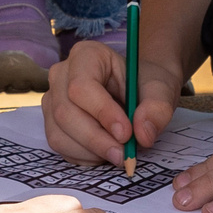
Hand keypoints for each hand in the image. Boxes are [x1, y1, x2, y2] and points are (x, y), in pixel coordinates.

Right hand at [43, 41, 179, 165]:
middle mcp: (61, 75)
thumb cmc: (145, 85)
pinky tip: (105, 152)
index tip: (126, 134)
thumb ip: (157, 109)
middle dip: (96, 140)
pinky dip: (84, 157)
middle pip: (65, 113)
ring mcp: (52, 100)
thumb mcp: (161, 90)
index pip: (81, 86)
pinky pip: (60, 146)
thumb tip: (143, 135)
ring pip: (59, 134)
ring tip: (119, 152)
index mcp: (86, 55)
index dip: (102, 113)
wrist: (138, 92)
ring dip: (91, 151)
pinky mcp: (51, 122)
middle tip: (125, 155)